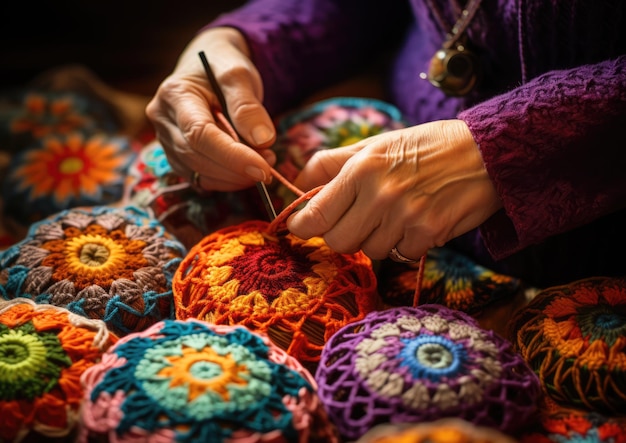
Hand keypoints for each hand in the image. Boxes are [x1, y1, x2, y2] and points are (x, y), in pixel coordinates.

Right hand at [146, 27, 275, 190]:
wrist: (209, 66)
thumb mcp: (239, 74)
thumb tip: (263, 140)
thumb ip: (248, 106)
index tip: (263, 168)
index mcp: (174, 94)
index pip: (200, 134)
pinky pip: (201, 179)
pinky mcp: (177, 156)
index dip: (232, 156)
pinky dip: (226, 181)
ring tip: (263, 164)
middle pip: (197, 157)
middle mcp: (163, 120)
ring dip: (234, 177)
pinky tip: (246, 170)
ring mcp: (166, 141)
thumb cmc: (223, 66)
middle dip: (236, 169)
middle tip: (270, 165)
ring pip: (198, 173)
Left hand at [286, 119, 501, 260]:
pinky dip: (406, 243)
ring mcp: (405, 217)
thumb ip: (332, 163)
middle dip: (343, 234)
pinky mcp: (428, 234)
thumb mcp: (375, 144)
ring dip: (378, 238)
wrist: (485, 152)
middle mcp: (380, 194)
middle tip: (357, 219)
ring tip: (396, 213)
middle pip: (338, 241)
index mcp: (361, 168)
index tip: (302, 226)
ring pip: (370, 250)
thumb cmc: (425, 146)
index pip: (315, 214)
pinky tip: (418, 221)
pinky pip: (401, 254)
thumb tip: (295, 184)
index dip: (302, 226)